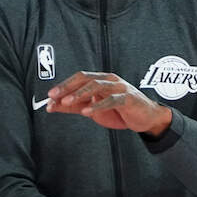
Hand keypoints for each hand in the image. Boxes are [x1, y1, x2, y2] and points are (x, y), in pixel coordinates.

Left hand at [46, 71, 170, 135]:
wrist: (146, 118)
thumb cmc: (120, 111)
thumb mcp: (92, 109)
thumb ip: (73, 106)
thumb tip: (52, 105)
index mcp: (100, 80)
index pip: (79, 78)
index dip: (64, 85)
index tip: (50, 95)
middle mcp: (109, 80)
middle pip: (85, 79)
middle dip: (68, 87)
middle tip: (54, 96)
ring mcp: (119, 87)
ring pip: (97, 86)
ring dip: (80, 94)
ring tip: (67, 102)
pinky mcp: (128, 98)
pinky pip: (111, 100)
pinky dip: (98, 105)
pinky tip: (87, 111)